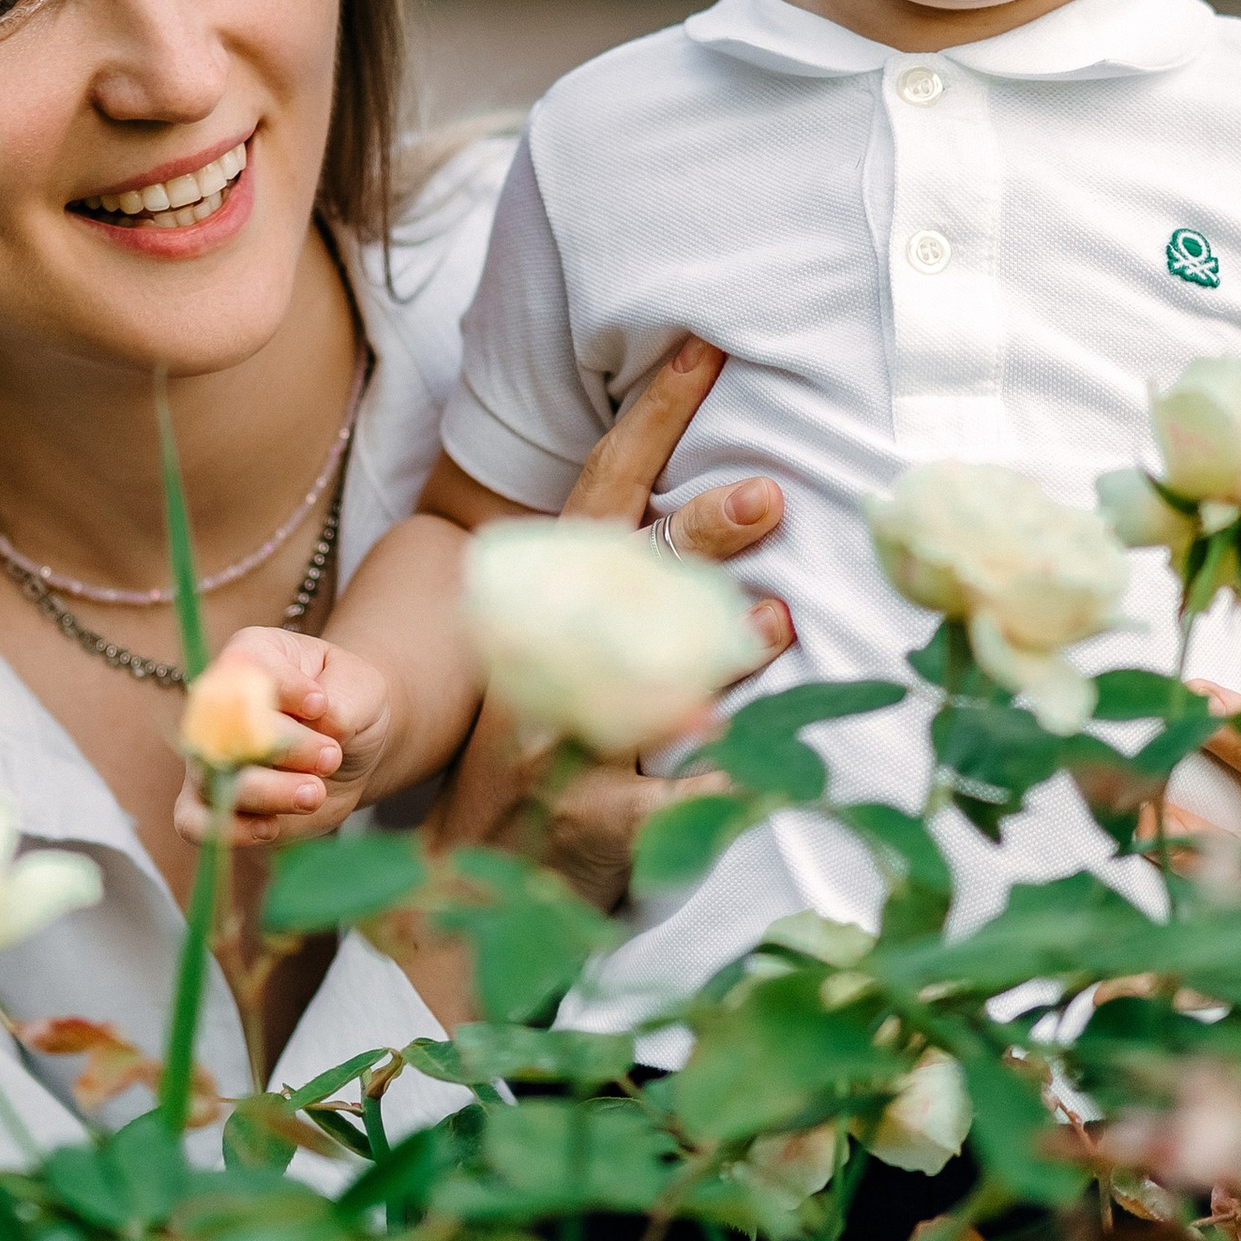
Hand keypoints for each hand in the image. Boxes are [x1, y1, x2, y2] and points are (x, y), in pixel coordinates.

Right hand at [172, 628, 392, 852]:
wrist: (349, 752)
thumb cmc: (349, 705)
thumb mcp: (363, 688)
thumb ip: (344, 700)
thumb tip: (321, 718)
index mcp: (252, 655)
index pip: (246, 666)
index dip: (282, 689)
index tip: (320, 705)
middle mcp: (218, 704)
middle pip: (228, 727)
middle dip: (284, 746)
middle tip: (331, 756)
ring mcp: (209, 755)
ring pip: (214, 778)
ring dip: (269, 791)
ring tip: (315, 794)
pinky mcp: (211, 802)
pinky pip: (194, 822)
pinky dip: (227, 830)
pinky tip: (270, 828)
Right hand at [433, 333, 788, 892]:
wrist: (462, 889)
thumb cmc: (527, 757)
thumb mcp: (552, 657)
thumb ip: (622, 591)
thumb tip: (716, 514)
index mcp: (545, 604)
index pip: (600, 493)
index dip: (652, 421)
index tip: (705, 352)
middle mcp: (549, 661)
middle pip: (627, 580)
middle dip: (697, 535)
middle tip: (766, 494)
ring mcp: (567, 744)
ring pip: (648, 686)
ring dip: (718, 655)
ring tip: (778, 623)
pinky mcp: (600, 823)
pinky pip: (671, 799)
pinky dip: (720, 784)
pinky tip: (774, 772)